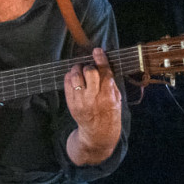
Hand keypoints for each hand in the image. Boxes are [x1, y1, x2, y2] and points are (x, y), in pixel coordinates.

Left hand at [64, 47, 121, 163]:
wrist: (98, 132)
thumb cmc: (109, 113)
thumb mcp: (117, 99)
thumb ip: (110, 83)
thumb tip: (104, 65)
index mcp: (108, 96)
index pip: (104, 73)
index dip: (100, 59)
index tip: (97, 51)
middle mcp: (93, 97)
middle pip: (89, 71)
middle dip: (89, 66)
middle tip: (90, 68)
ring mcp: (80, 100)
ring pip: (75, 75)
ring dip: (78, 69)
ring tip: (81, 71)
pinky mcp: (70, 102)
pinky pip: (66, 82)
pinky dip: (70, 76)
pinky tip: (75, 77)